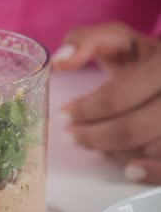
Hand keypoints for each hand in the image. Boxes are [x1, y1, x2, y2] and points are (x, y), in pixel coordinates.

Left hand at [53, 22, 160, 183]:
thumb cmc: (139, 58)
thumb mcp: (115, 39)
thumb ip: (84, 40)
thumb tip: (59, 61)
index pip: (119, 95)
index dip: (86, 109)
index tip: (63, 114)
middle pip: (134, 127)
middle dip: (94, 136)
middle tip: (69, 136)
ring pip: (151, 148)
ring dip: (115, 152)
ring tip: (94, 147)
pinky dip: (151, 172)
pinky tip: (130, 170)